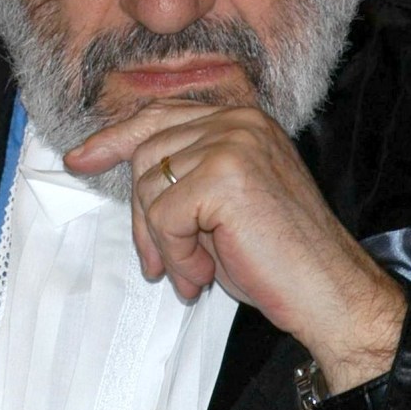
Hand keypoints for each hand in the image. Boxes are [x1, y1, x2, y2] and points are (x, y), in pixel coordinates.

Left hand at [64, 99, 404, 391]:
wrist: (330, 293)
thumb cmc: (279, 258)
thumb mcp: (223, 206)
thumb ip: (186, 177)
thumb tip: (130, 179)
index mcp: (241, 121)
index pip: (159, 117)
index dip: (115, 138)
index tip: (80, 159)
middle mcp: (238, 121)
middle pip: (146, 154)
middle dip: (143, 216)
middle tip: (160, 263)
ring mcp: (233, 143)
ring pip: (150, 186)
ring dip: (162, 241)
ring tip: (193, 271)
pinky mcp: (226, 175)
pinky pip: (165, 216)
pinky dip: (176, 254)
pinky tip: (203, 273)